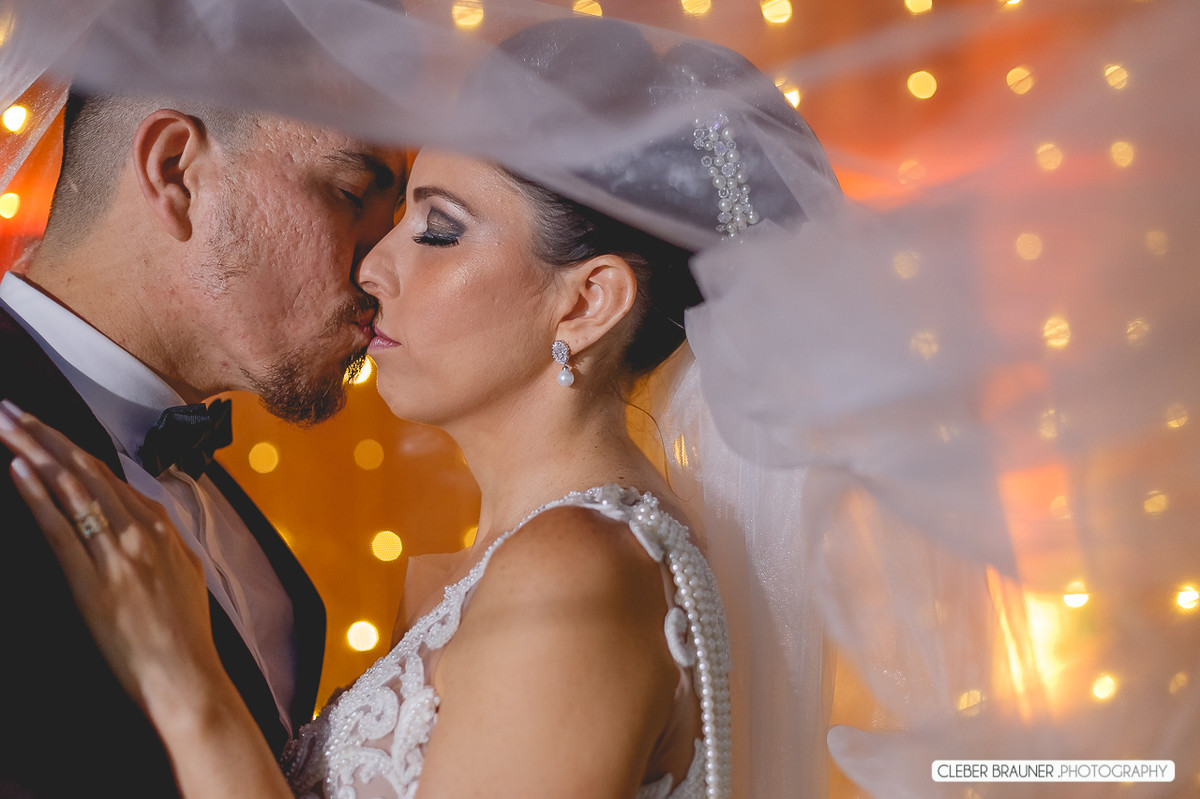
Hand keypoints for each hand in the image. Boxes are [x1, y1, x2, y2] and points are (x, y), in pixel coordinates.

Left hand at [0, 399, 224, 716]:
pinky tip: (19, 471)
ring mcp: (117, 554)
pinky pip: (61, 529)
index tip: (42, 427)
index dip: (71, 446)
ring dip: (34, 452)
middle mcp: (140, 532)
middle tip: (11, 409)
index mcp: (162, 529)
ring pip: (71, 489)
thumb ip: (168, 542)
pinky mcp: (93, 581)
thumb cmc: (186, 635)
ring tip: (7, 425)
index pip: (109, 476)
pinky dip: (38, 496)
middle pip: (85, 470)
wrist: (187, 677)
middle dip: (44, 435)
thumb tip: (151, 521)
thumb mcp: (188, 574)